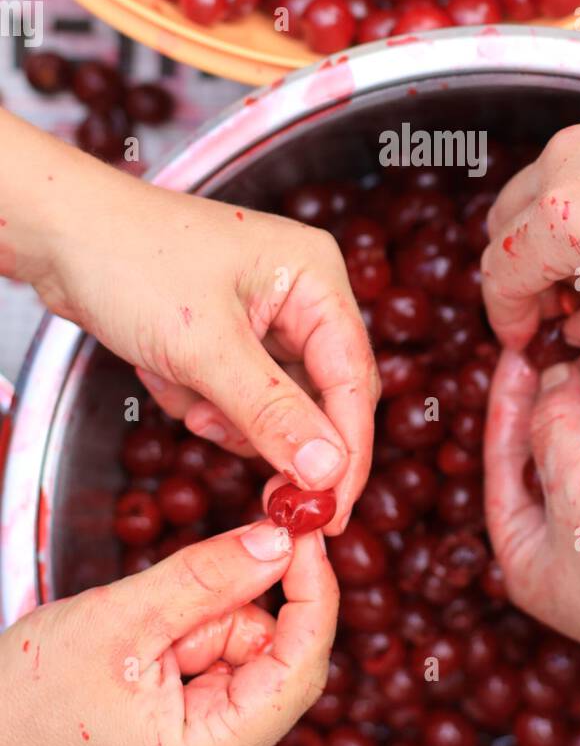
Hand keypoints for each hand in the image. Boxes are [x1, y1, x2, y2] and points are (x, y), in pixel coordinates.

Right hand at [0, 521, 337, 745]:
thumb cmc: (31, 697)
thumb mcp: (123, 618)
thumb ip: (209, 576)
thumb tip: (281, 539)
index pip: (300, 670)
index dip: (314, 593)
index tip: (307, 532)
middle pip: (276, 660)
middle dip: (230, 613)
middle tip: (174, 601)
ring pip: (251, 656)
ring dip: (208, 625)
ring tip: (144, 643)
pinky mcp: (203, 738)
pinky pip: (229, 668)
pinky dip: (198, 641)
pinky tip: (152, 652)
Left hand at [2, 109, 377, 529]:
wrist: (60, 234)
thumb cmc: (131, 260)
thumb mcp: (204, 347)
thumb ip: (271, 412)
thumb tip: (328, 471)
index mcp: (316, 276)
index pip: (352, 377)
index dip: (347, 449)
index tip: (330, 511)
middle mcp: (299, 293)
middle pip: (318, 394)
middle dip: (273, 431)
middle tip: (261, 487)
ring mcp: (263, 312)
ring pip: (272, 401)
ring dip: (226, 414)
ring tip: (184, 392)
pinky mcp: (227, 332)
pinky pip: (235, 392)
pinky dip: (199, 397)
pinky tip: (163, 373)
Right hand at [481, 82, 579, 363]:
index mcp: (560, 219)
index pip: (501, 275)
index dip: (506, 319)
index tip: (525, 342)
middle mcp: (561, 167)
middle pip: (502, 229)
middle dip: (519, 279)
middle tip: (555, 316)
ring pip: (532, 196)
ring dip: (544, 242)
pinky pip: (569, 173)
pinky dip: (572, 211)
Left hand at [484, 350, 579, 681]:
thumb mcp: (576, 487)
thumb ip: (556, 423)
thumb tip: (553, 375)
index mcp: (529, 559)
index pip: (504, 465)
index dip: (508, 404)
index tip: (517, 349)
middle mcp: (577, 547)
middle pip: (560, 450)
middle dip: (565, 392)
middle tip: (564, 336)